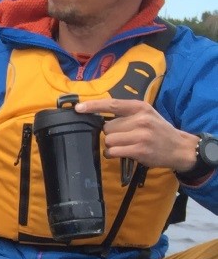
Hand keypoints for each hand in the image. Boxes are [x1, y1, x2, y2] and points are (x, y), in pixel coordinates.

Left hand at [75, 97, 196, 172]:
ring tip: (125, 145)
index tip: (79, 108)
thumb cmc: (158, 131)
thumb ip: (126, 113)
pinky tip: (123, 153)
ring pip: (109, 140)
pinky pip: (113, 151)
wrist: (179, 147)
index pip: (112, 104)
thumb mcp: (146, 115)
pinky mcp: (139, 150)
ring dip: (112, 145)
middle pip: (107, 127)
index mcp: (140, 107)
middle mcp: (141, 119)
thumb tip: (98, 115)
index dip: (93, 106)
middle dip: (111, 134)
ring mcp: (141, 135)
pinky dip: (113, 154)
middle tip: (124, 137)